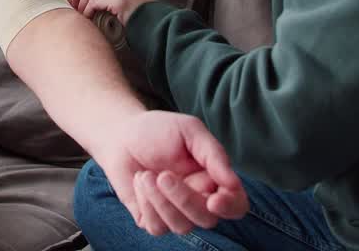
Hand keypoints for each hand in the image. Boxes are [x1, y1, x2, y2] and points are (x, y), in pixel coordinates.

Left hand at [71, 0, 155, 25]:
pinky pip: (94, 2)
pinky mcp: (119, 0)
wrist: (160, 25)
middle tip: (73, 6)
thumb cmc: (144, 20)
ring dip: (81, 3)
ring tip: (82, 15)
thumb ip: (114, 1)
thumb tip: (94, 7)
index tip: (76, 1)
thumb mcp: (129, 5)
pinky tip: (89, 19)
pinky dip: (87, 10)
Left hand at [91, 111, 247, 236]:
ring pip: (181, 226)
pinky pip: (157, 227)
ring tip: (146, 175)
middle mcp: (199, 201)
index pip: (236, 205)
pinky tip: (140, 182)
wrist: (122, 135)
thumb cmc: (160, 130)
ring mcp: (176, 213)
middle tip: (163, 176)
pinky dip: (146, 203)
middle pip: (207, 219)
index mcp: (215, 180)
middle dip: (185, 200)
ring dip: (161, 201)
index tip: (213, 200)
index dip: (230, 206)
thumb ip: (214, 155)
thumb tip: (233, 183)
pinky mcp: (153, 220)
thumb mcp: (190, 131)